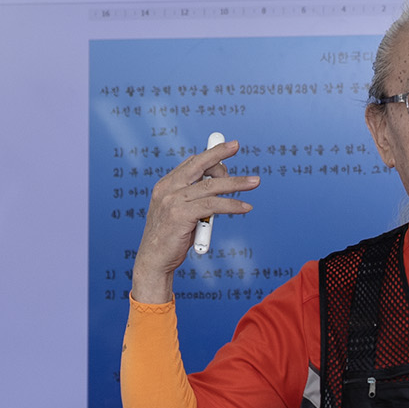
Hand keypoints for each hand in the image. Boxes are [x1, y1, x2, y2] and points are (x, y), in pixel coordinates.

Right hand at [129, 140, 259, 302]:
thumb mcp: (178, 212)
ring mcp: (173, 201)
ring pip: (211, 186)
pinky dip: (232, 205)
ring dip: (237, 183)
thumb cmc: (169, 239)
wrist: (153, 261)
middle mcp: (167, 189)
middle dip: (219, 153)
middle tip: (236, 145)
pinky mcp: (182, 215)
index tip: (226, 148)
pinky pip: (214, 206)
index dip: (210, 155)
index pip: (191, 163)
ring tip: (254, 182)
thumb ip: (192, 198)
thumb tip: (217, 186)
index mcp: (164, 186)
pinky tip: (245, 207)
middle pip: (198, 165)